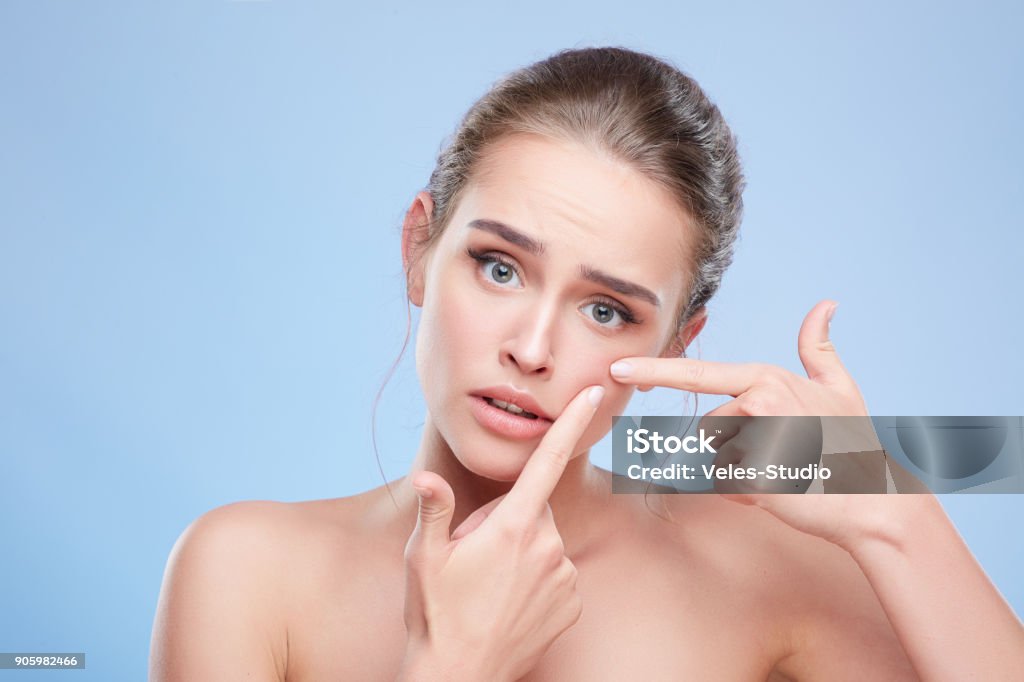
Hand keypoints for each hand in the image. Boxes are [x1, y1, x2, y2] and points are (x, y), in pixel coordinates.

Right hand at [399, 385, 604, 681]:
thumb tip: (426, 478)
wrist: (460, 678)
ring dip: (523, 552)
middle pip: (534, 508)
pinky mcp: (573, 603)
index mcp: (513, 526)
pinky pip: (557, 573)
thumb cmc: (436, 614)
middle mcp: (548, 546)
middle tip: (476, 554)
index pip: (547, 461)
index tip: (593, 394)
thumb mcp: (425, 557)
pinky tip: (510, 601)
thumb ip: (434, 509)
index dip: (570, 423)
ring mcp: (564, 576)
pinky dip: (538, 579)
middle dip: (509, 520)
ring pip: (545, 542)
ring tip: (490, 584)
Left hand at [609, 300, 903, 550]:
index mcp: (766, 378)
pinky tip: (780, 490)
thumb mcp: (840, 387)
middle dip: (736, 447)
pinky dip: (744, 495)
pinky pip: (724, 487)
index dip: (653, 371)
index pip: (697, 373)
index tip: (617, 369)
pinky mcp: (751, 479)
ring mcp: (753, 441)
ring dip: (740, 470)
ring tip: (784, 469)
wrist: (873, 502)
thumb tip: (824, 304)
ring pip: (716, 458)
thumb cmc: (855, 444)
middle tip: (786, 453)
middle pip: (709, 429)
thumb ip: (819, 348)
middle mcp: (756, 403)